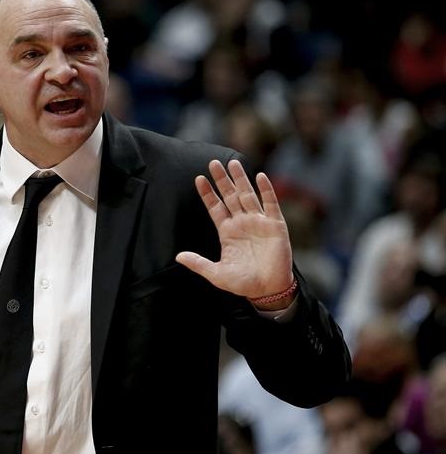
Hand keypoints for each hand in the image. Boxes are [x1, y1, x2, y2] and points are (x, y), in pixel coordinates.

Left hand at [175, 160, 293, 309]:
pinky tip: (260, 177)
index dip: (207, 193)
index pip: (215, 207)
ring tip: (233, 163)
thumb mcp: (216, 274)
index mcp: (227, 231)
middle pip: (230, 196)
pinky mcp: (275, 225)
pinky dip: (266, 190)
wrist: (268, 290)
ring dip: (240, 179)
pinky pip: (270, 204)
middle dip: (221, 180)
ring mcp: (259, 222)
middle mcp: (242, 223)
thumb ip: (198, 263)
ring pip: (248, 195)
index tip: (198, 179)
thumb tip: (178, 256)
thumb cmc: (243, 282)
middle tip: (212, 162)